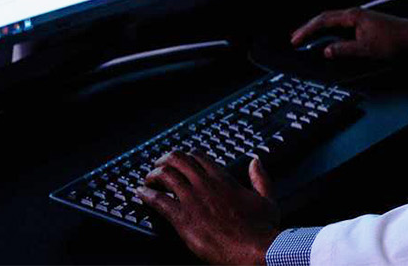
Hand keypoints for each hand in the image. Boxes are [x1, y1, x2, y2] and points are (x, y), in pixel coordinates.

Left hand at [140, 153, 280, 264]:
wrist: (255, 249)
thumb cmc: (262, 229)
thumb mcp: (267, 198)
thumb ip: (260, 178)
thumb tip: (256, 162)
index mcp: (224, 179)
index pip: (198, 157)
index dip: (184, 157)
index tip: (179, 162)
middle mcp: (205, 184)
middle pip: (177, 160)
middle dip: (163, 161)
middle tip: (157, 167)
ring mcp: (192, 200)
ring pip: (164, 175)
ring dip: (152, 176)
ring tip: (147, 181)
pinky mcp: (183, 218)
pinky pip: (158, 200)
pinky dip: (146, 195)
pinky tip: (141, 195)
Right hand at [288, 7, 407, 60]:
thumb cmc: (393, 41)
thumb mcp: (365, 49)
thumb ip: (343, 50)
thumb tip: (326, 51)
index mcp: (353, 16)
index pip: (323, 21)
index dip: (307, 31)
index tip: (295, 40)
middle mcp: (355, 14)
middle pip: (326, 20)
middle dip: (310, 29)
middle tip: (296, 39)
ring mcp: (361, 19)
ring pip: (334, 24)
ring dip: (320, 32)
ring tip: (308, 41)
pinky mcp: (366, 26)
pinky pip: (343, 28)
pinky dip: (332, 35)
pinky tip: (330, 42)